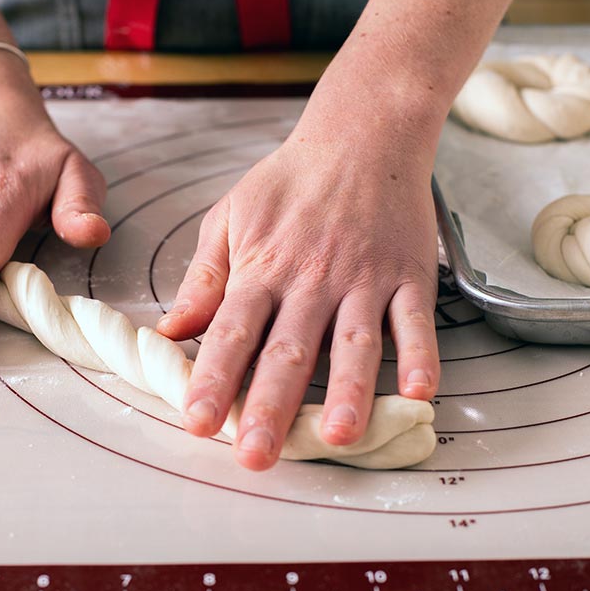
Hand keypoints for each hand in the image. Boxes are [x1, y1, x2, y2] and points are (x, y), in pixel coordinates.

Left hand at [156, 107, 441, 470]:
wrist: (362, 134)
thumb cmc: (288, 182)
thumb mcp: (230, 219)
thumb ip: (204, 280)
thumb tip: (168, 332)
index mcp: (262, 269)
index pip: (231, 331)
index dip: (213, 378)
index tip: (197, 422)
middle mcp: (311, 280)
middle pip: (288, 351)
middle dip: (270, 406)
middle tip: (256, 457)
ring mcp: (364, 279)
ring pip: (354, 343)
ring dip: (346, 391)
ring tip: (337, 437)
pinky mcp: (409, 275)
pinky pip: (416, 322)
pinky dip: (421, 356)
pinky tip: (419, 394)